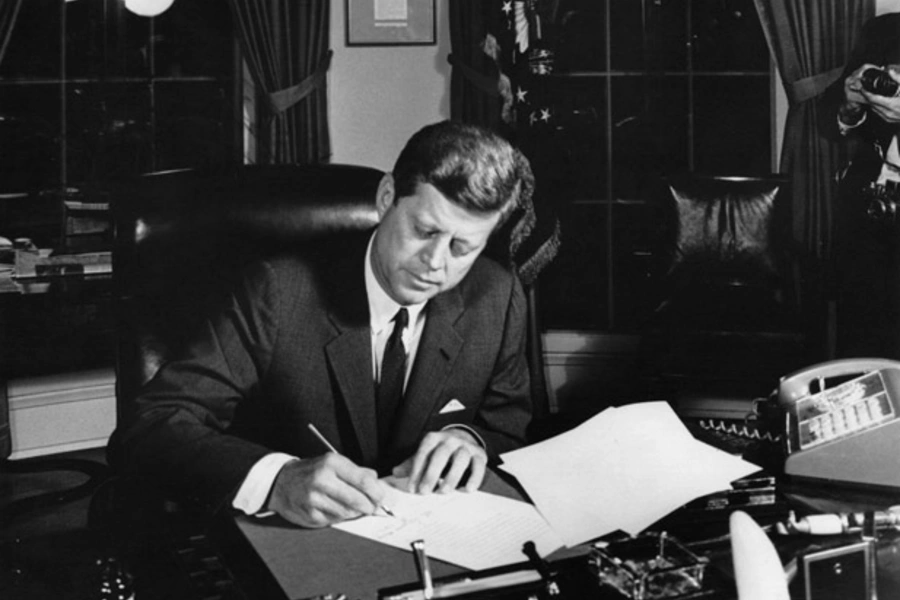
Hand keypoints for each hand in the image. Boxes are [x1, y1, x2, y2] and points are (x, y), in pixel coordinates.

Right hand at [266, 453, 388, 527]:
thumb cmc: (312, 472)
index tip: (381, 497)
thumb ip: (357, 472)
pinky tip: (336, 510)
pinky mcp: (310, 514)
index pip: (363, 480)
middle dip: (369, 506)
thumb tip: (377, 483)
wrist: (281, 482)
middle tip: (373, 507)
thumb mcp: (333, 463)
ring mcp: (314, 499)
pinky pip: (335, 520)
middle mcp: (322, 480)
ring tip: (354, 508)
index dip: (376, 492)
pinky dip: (340, 517)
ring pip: (347, 513)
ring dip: (355, 513)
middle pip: (357, 500)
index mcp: (331, 463)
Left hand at [392, 429, 486, 494]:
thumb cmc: (440, 450)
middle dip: (432, 474)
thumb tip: (395, 472)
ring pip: (461, 459)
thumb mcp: (425, 453)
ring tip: (444, 491)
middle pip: (441, 455)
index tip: (412, 488)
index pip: (423, 453)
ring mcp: (466, 446)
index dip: (417, 471)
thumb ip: (411, 464)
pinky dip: (474, 478)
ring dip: (452, 476)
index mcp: (433, 438)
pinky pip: (478, 466)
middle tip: (425, 491)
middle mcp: (450, 440)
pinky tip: (467, 489)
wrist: (464, 436)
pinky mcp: (480, 455)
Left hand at [848, 64, 899, 123]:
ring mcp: (888, 117)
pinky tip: (877, 100)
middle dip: (866, 96)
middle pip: (871, 104)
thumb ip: (898, 79)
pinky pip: (878, 112)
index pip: (872, 99)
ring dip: (870, 101)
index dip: (865, 92)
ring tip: (869, 93)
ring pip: (873, 109)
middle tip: (863, 88)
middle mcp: (888, 112)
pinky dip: (875, 106)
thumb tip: (890, 71)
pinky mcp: (889, 119)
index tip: (861, 87)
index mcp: (891, 104)